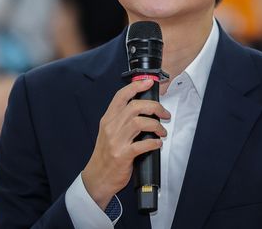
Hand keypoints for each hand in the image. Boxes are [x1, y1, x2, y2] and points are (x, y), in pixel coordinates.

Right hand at [81, 79, 170, 209]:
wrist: (97, 178)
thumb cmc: (105, 154)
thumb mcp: (108, 132)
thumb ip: (121, 120)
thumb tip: (143, 109)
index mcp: (108, 119)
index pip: (121, 96)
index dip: (136, 87)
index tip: (149, 83)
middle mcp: (111, 127)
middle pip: (135, 106)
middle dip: (155, 107)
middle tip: (165, 114)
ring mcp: (116, 141)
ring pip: (140, 122)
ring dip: (156, 125)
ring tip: (162, 131)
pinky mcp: (123, 155)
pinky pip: (142, 145)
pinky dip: (154, 143)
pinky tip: (158, 144)